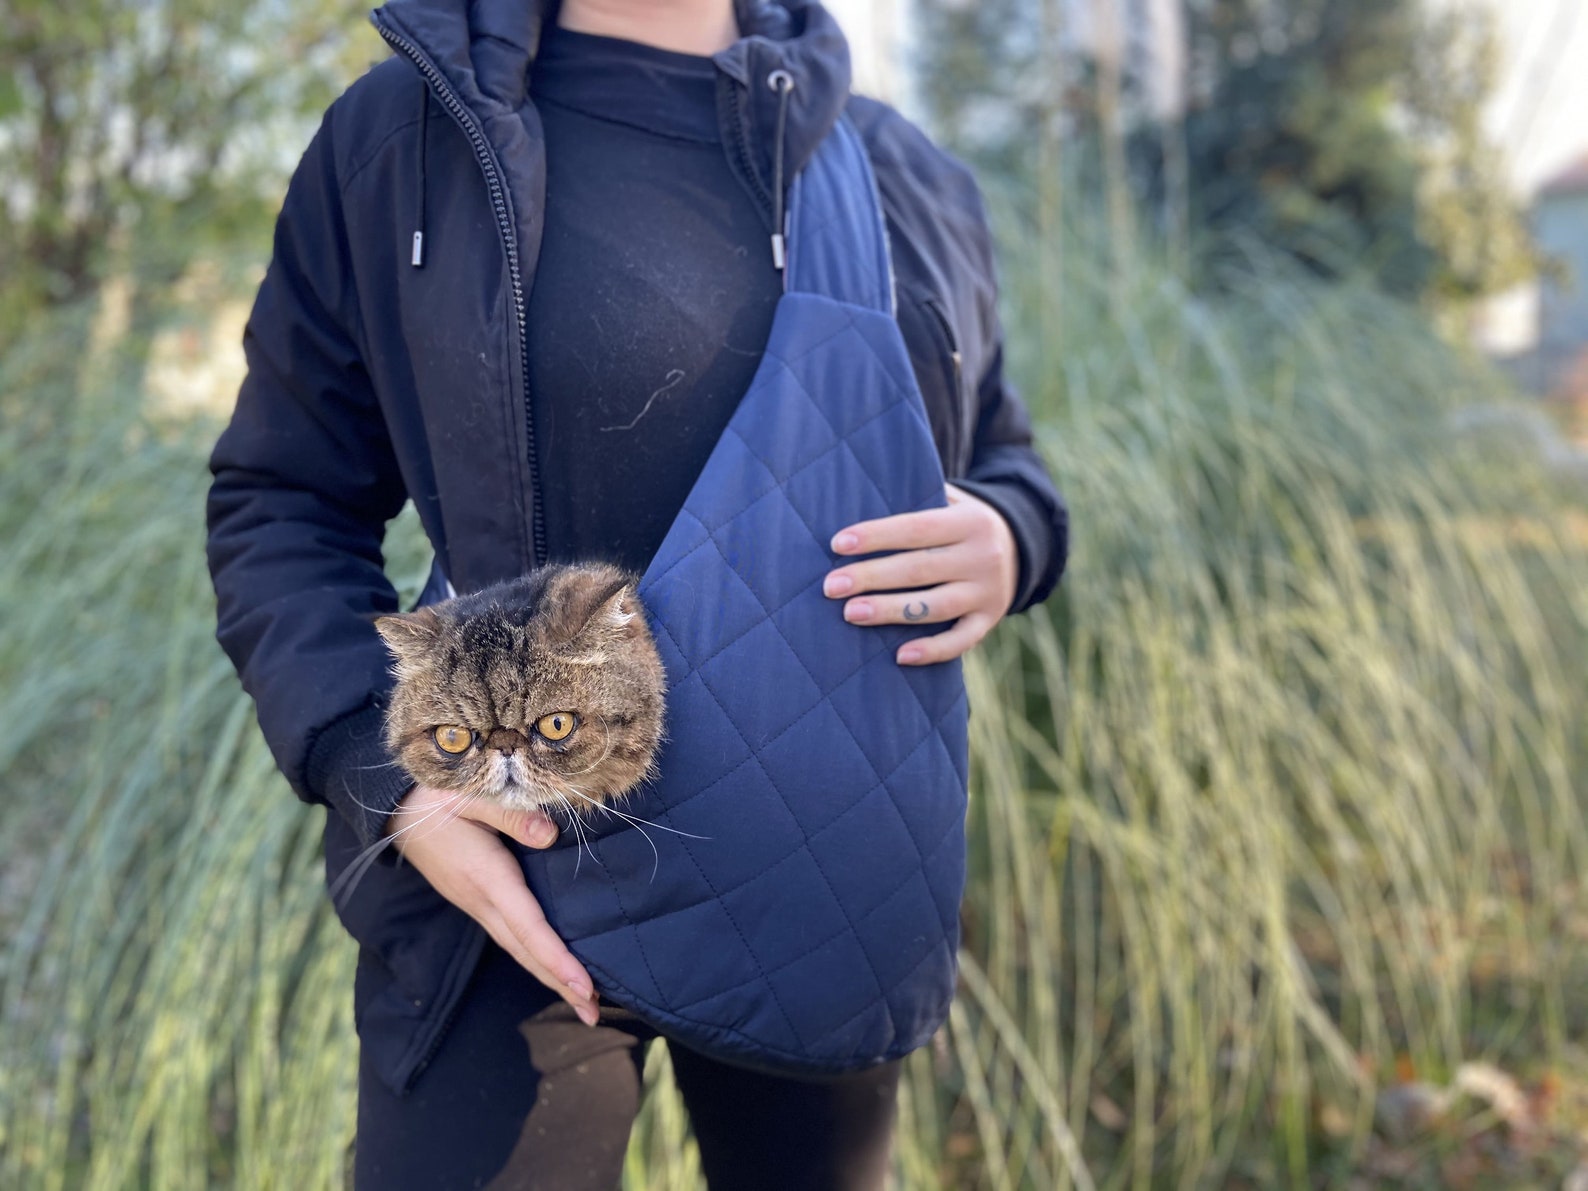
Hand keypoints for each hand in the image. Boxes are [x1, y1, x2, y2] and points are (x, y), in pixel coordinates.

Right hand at [385, 785, 599, 1025]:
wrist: (397, 811)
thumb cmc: (437, 797)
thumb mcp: (469, 794)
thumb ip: (510, 812)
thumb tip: (550, 836)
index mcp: (486, 876)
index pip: (528, 926)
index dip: (557, 958)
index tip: (584, 985)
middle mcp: (482, 900)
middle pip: (526, 950)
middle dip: (561, 983)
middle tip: (595, 1014)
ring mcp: (477, 904)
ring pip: (519, 948)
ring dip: (550, 976)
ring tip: (584, 1002)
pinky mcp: (478, 900)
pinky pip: (512, 936)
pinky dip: (536, 955)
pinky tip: (554, 964)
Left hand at [823, 483, 1018, 664]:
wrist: (1023, 546)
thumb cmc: (961, 522)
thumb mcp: (951, 499)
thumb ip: (916, 497)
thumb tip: (859, 493)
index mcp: (969, 521)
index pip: (916, 528)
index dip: (876, 536)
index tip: (838, 544)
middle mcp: (982, 557)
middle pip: (919, 569)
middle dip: (871, 577)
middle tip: (831, 586)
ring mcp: (987, 592)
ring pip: (935, 606)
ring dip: (891, 611)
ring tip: (851, 613)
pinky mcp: (988, 620)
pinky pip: (961, 641)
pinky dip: (933, 651)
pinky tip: (900, 656)